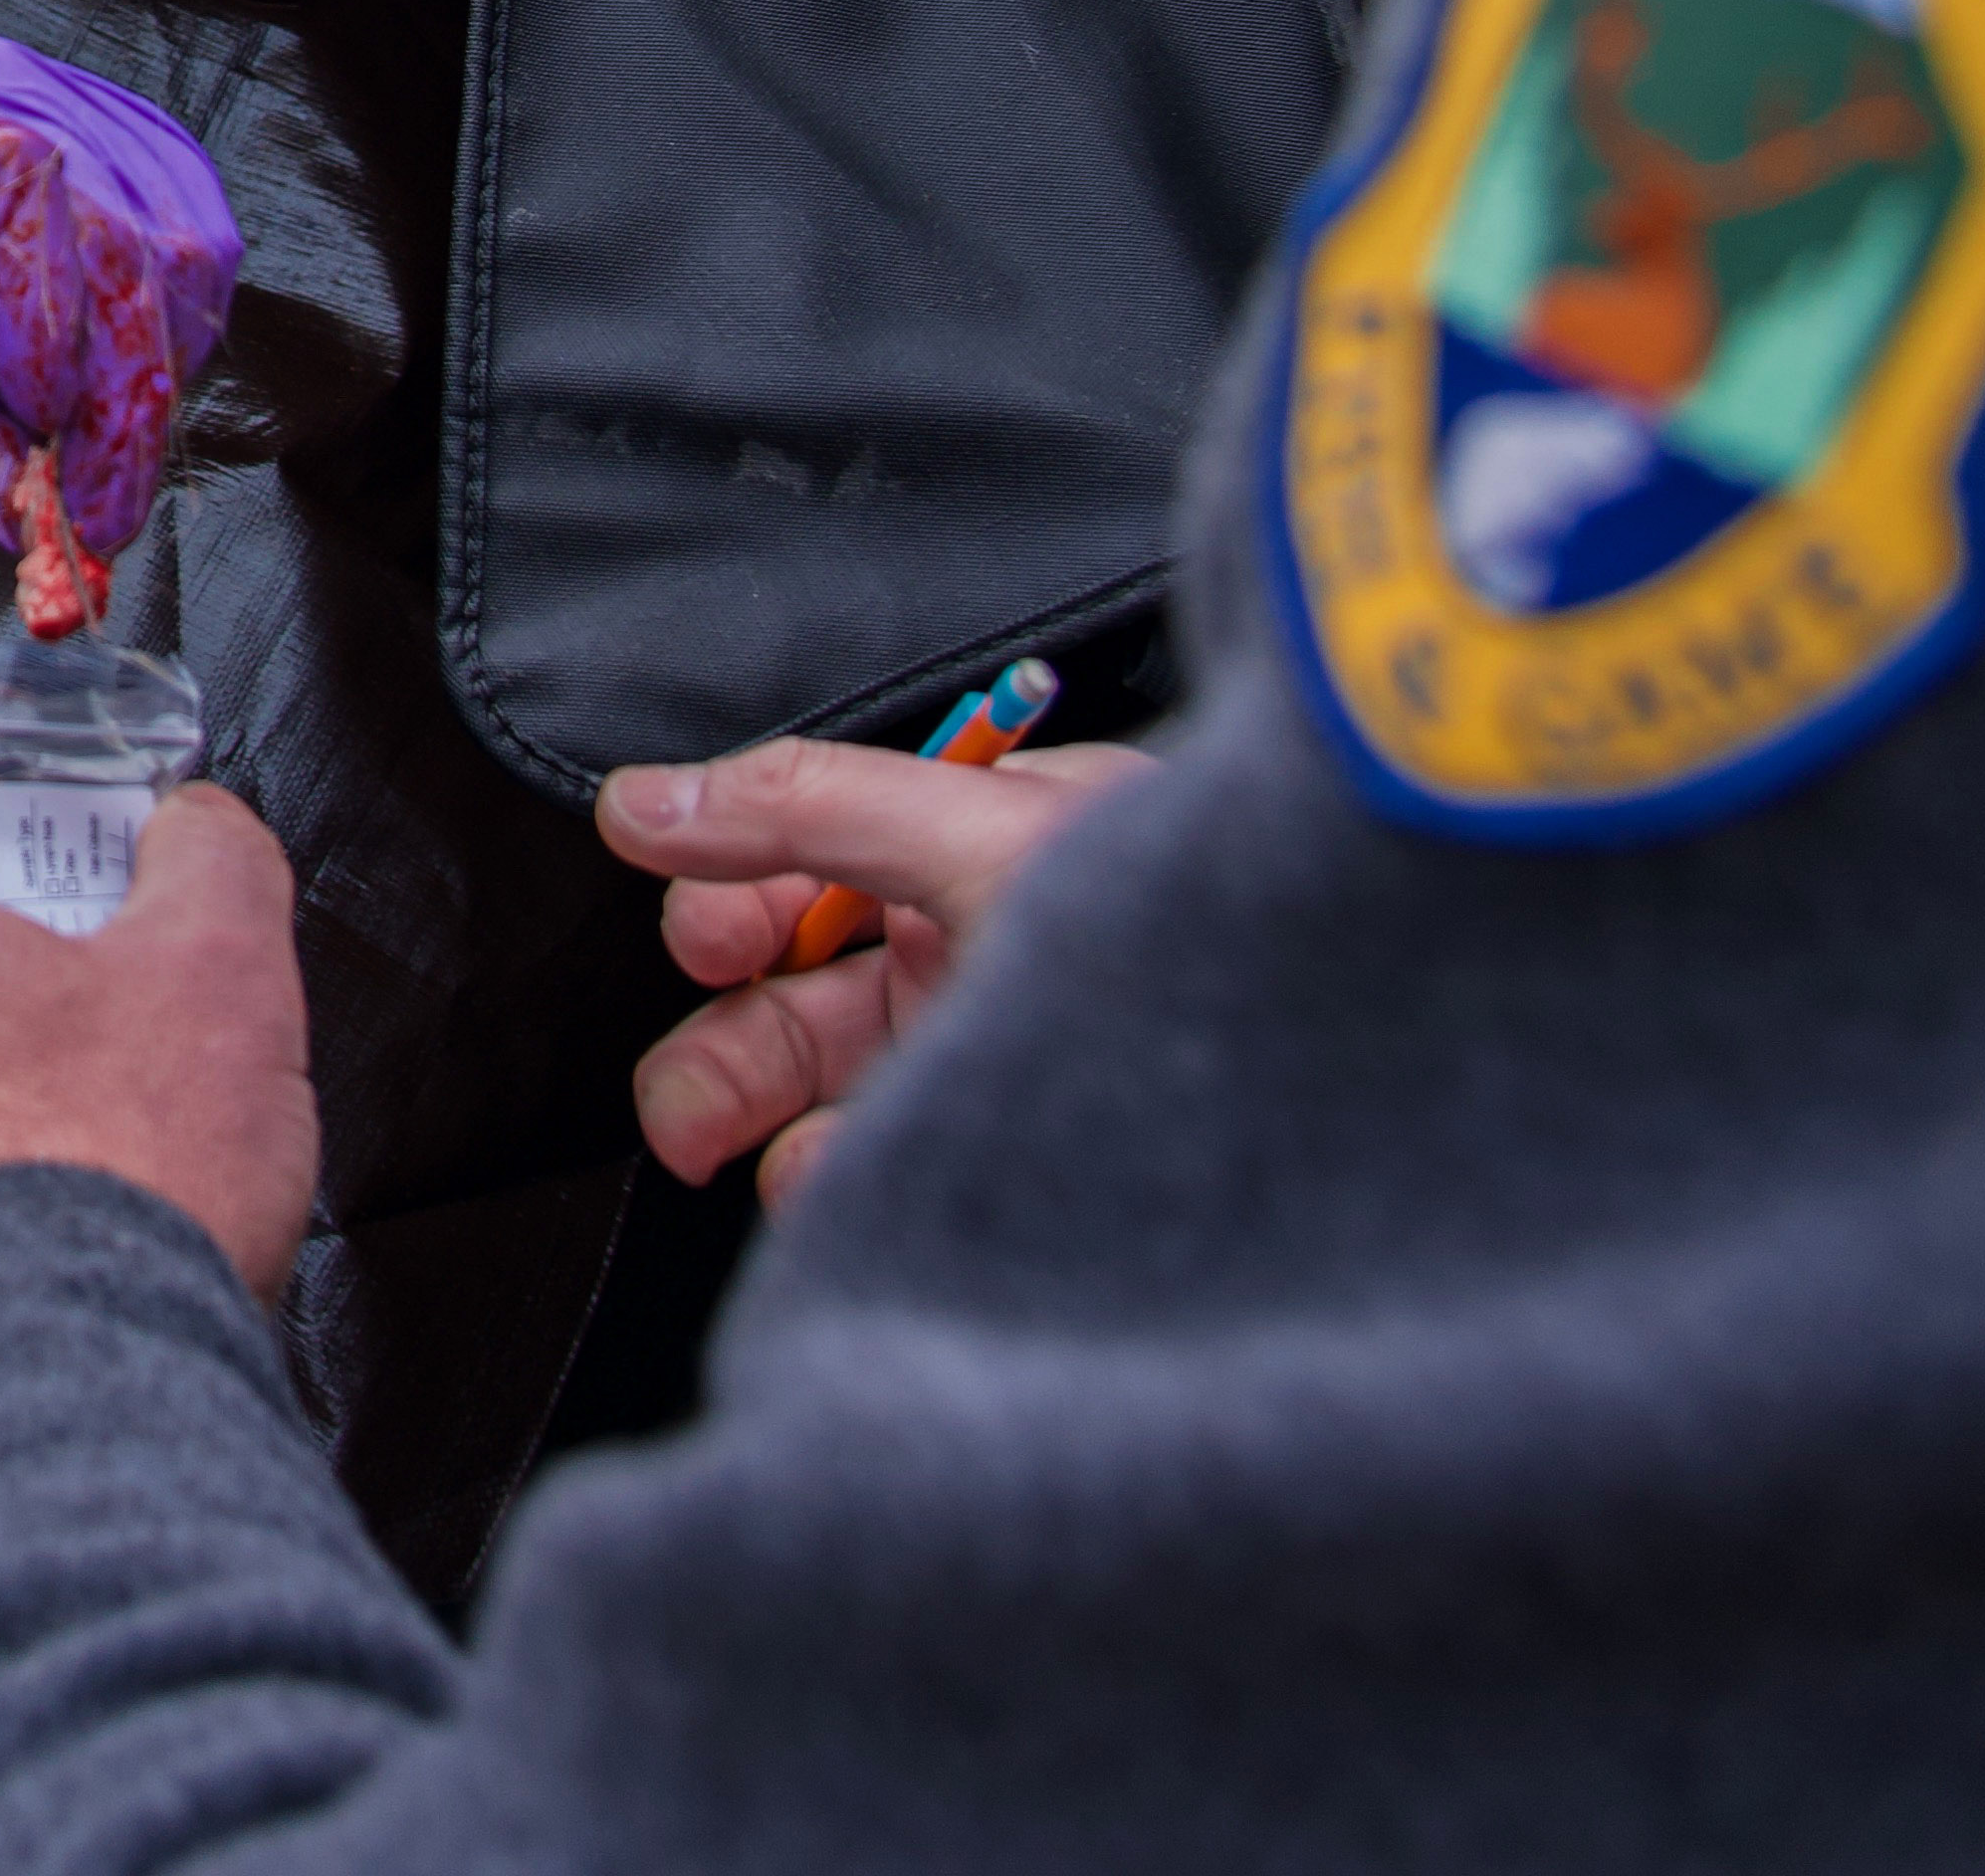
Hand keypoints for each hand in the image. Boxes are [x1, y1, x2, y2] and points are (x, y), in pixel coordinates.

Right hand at [600, 734, 1151, 1204]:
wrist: (1339, 1086)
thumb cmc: (1197, 927)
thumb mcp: (995, 835)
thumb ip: (807, 806)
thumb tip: (645, 798)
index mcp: (976, 844)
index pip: (806, 853)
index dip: (733, 892)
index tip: (704, 940)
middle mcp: (974, 950)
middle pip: (790, 989)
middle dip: (724, 1044)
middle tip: (694, 1107)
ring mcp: (981, 1062)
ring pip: (812, 1093)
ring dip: (765, 1123)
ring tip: (763, 1152)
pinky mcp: (993, 1157)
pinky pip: (867, 1175)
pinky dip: (833, 1186)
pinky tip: (849, 1184)